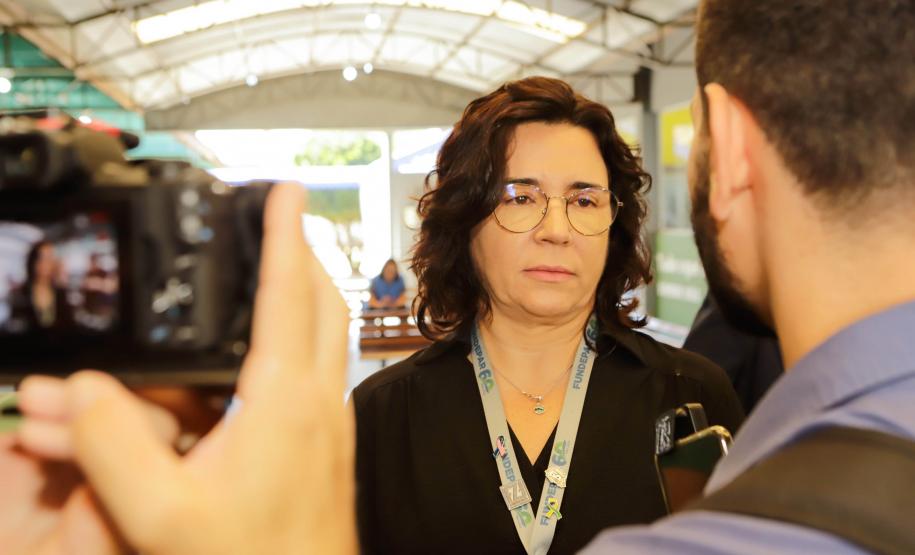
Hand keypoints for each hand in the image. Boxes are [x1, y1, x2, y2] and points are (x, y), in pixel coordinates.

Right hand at [13, 183, 355, 554]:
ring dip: (307, 290)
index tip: (287, 190)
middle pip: (325, 300)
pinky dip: (302, 334)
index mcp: (284, 400)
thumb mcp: (160, 515)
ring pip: (329, 332)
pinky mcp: (329, 440)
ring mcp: (331, 419)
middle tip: (283, 219)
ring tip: (276, 268)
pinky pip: (321, 365)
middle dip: (303, 251)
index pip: (288, 294)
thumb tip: (81, 390)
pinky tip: (269, 351)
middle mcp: (319, 400)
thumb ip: (112, 450)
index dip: (285, 234)